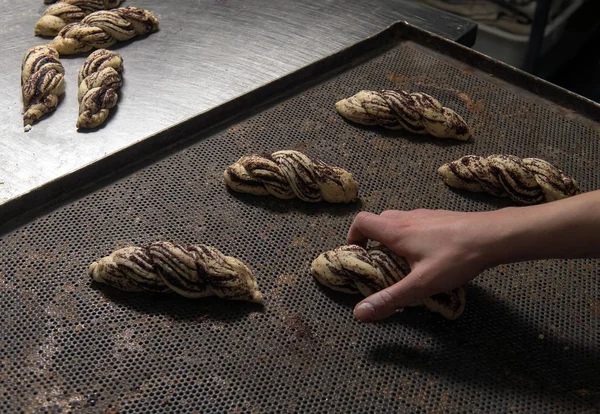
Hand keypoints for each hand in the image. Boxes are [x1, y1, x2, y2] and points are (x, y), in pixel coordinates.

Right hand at [347, 209, 498, 321]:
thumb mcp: (421, 284)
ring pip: (398, 221)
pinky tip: (429, 255)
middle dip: (372, 241)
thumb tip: (359, 313)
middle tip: (379, 264)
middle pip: (378, 221)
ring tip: (404, 262)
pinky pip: (416, 223)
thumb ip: (390, 298)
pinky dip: (411, 236)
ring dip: (392, 238)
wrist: (494, 236)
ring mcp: (425, 215)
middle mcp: (407, 217)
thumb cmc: (455, 258)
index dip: (353, 237)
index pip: (361, 222)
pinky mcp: (440, 217)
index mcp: (396, 231)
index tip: (358, 256)